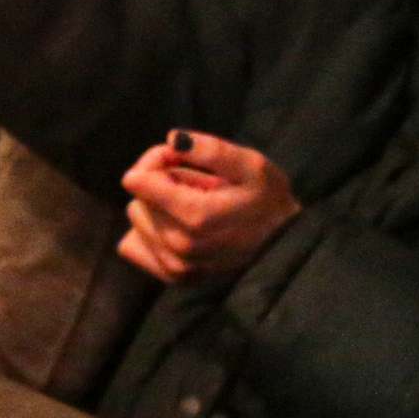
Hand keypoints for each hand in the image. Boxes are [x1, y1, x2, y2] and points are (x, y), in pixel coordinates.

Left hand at [116, 131, 299, 281]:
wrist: (285, 244)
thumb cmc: (266, 199)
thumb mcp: (250, 165)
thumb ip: (211, 150)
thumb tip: (172, 139)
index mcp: (197, 217)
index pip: (138, 181)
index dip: (157, 161)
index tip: (178, 159)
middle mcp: (181, 246)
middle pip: (138, 200)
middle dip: (158, 184)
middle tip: (193, 183)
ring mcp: (176, 267)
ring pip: (137, 221)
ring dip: (158, 209)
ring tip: (193, 206)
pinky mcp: (174, 278)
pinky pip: (133, 247)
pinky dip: (149, 232)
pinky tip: (177, 226)